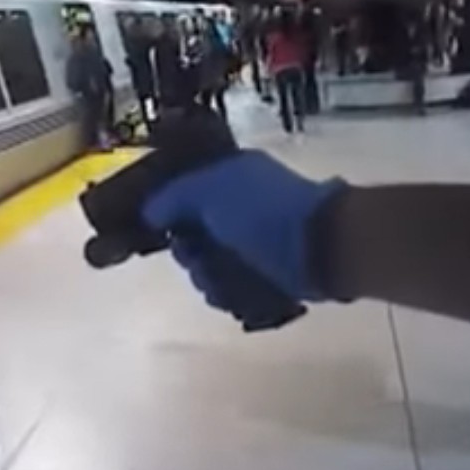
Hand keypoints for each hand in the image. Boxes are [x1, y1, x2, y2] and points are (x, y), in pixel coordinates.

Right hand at [143, 150, 345, 310]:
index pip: (179, 195)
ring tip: (224, 277)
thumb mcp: (209, 190)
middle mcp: (236, 207)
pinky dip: (228, 291)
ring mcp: (251, 242)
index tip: (159, 230)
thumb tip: (148, 212)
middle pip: (189, 237)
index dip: (166, 214)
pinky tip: (236, 290)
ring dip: (208, 276)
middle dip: (189, 253)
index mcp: (225, 177)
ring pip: (207, 266)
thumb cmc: (263, 211)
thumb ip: (171, 197)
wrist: (321, 247)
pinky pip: (229, 286)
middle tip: (199, 255)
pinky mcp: (263, 273)